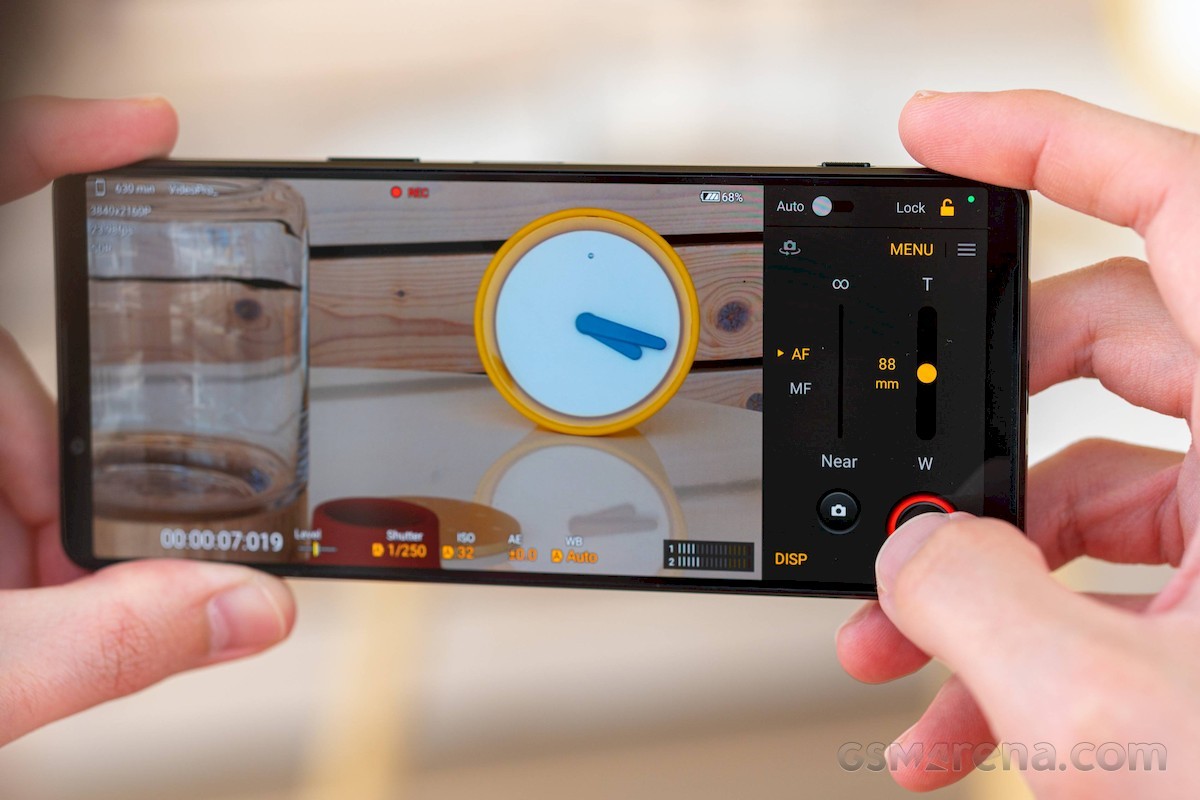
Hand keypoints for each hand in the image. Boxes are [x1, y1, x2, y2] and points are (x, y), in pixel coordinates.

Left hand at [0, 97, 294, 745]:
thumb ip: (104, 644)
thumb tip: (243, 606)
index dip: (46, 149)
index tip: (140, 134)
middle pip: (7, 378)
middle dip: (61, 481)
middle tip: (72, 582)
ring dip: (33, 533)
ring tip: (29, 620)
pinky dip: (9, 541)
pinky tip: (11, 605)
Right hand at [837, 90, 1199, 796]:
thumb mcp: (1109, 709)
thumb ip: (969, 602)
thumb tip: (906, 556)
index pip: (1175, 203)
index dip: (1043, 143)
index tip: (938, 134)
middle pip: (1101, 356)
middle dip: (969, 428)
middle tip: (894, 475)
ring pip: (1093, 490)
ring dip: (978, 569)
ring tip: (896, 653)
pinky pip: (1112, 581)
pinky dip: (1024, 635)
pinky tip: (957, 714)